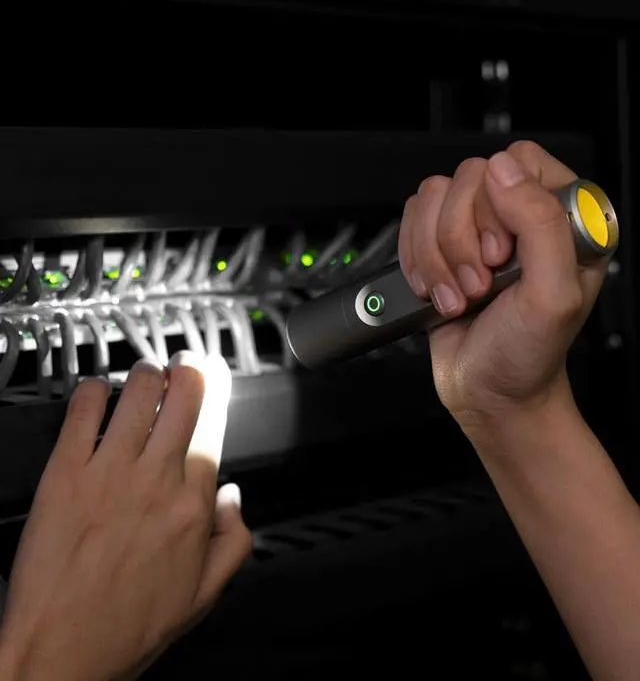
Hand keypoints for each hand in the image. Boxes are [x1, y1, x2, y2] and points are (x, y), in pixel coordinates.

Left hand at [0, 351, 250, 680]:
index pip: (214, 425)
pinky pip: (83, 410)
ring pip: (138, 391)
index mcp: (191, 504)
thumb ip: (234, 541)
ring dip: (146, 374)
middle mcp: (155, 479)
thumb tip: (234, 496)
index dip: (217, 390)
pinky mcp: (64, 474)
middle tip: (186, 364)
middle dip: (189, 368)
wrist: (60, 655)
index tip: (216, 376)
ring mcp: (109, 472)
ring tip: (144, 376)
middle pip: (184, 394)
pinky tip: (97, 393)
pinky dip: (94, 390)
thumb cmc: (126, 627)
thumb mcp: (203, 595)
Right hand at [398, 141, 608, 424]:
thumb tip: (503, 171)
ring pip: (434, 197)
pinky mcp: (441, 243)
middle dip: (461, 241)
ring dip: (437, 256)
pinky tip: (438, 290)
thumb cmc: (528, 354)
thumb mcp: (552, 297)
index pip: (520, 162)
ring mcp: (477, 228)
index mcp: (564, 219)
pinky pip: (412, 219)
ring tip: (460, 294)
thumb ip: (540, 225)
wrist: (489, 393)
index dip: (499, 204)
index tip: (501, 255)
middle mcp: (519, 216)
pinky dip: (417, 260)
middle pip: (469, 178)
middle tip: (481, 284)